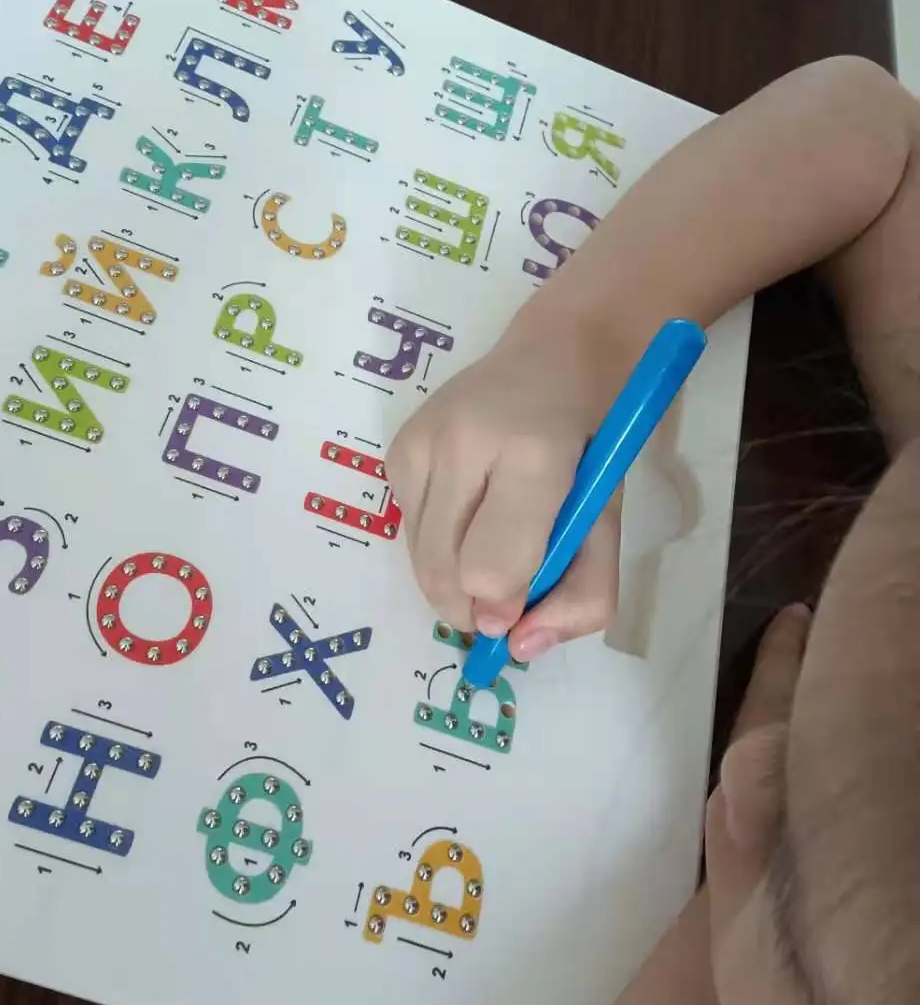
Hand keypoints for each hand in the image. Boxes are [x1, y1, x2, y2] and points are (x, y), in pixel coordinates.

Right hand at [386, 305, 627, 662]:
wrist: (558, 354)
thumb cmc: (593, 441)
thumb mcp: (607, 521)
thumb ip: (580, 594)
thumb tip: (519, 650)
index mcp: (532, 455)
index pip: (490, 570)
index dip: (505, 608)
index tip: (524, 607)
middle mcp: (462, 441)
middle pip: (442, 574)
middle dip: (473, 606)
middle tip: (508, 596)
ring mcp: (421, 440)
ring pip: (419, 558)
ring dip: (455, 573)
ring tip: (496, 536)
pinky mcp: (397, 447)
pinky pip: (408, 528)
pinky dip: (439, 540)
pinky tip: (472, 507)